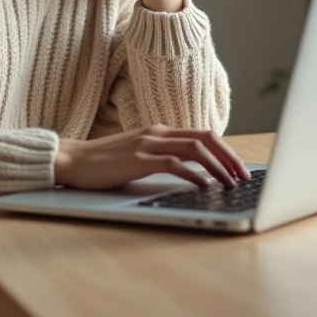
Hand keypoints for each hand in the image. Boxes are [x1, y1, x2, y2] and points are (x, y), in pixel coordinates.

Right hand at [54, 125, 252, 190]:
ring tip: (230, 184)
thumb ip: (162, 157)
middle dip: (230, 157)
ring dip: (217, 168)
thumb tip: (192, 172)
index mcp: (160, 130)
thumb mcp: (138, 155)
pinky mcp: (138, 159)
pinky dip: (194, 174)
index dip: (226, 150)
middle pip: (205, 139)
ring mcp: (148, 144)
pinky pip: (174, 164)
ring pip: (194, 150)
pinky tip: (203, 186)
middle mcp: (157, 132)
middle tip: (244, 176)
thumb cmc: (104, 162)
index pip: (202, 135)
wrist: (71, 160)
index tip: (239, 168)